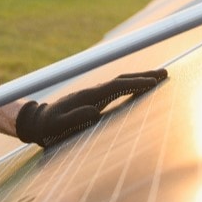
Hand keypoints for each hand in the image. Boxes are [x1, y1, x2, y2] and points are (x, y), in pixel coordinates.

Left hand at [16, 68, 166, 147]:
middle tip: (165, 73)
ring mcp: (93, 93)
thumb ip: (73, 119)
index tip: (153, 82)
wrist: (36, 121)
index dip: (135, 84)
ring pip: (119, 82)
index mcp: (87, 97)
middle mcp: (92, 91)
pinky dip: (130, 85)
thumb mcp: (57, 126)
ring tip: (158, 77)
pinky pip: (115, 89)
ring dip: (139, 78)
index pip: (116, 87)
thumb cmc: (47, 128)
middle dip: (143, 75)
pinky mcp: (93, 98)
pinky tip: (137, 87)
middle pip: (121, 79)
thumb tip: (94, 113)